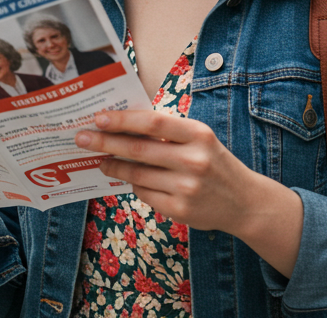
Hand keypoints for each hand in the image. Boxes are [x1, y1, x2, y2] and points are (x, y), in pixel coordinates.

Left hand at [75, 110, 300, 252]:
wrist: (244, 202)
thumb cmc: (215, 163)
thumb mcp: (201, 139)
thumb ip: (169, 133)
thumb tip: (123, 125)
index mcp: (199, 135)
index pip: (153, 123)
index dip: (123, 120)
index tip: (99, 117)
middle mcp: (194, 161)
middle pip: (139, 149)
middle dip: (105, 143)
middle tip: (82, 138)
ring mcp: (186, 188)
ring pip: (137, 175)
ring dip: (114, 167)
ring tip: (100, 161)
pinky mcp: (180, 210)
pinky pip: (145, 194)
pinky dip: (135, 185)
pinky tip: (130, 179)